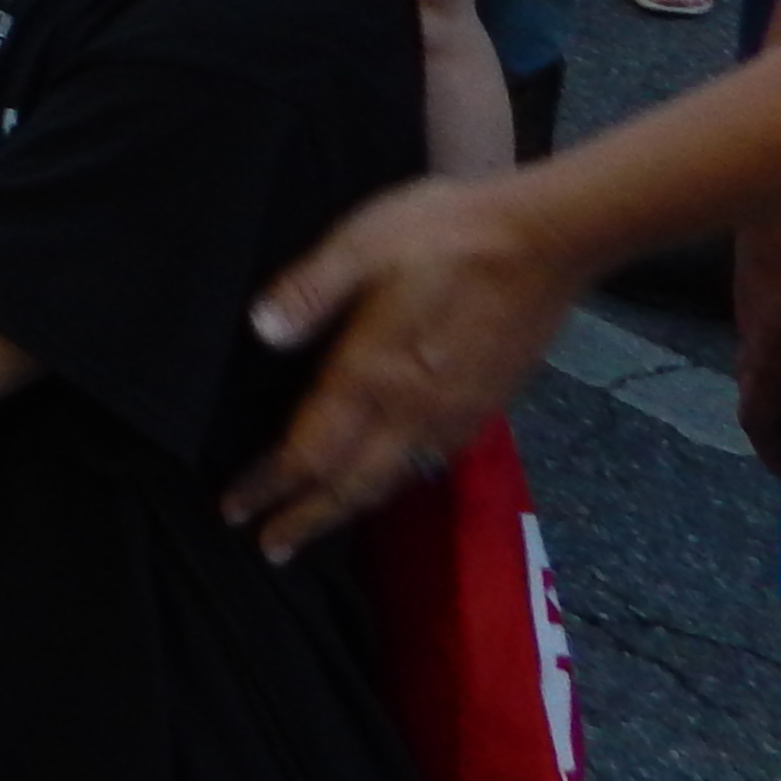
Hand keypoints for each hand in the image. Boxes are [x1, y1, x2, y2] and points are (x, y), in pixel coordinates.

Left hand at [222, 172, 588, 554]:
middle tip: (270, 547)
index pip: (311, 450)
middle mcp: (415, 410)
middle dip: (307, 518)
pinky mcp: (485, 406)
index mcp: (376, 373)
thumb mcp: (363, 242)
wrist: (547, 240)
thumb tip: (261, 332)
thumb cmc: (447, 233)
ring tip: (316, 520)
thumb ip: (310, 290)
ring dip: (348, 507)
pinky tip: (382, 477)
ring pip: (392, 480)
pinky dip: (392, 483)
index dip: (270, 484)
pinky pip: (426, 463)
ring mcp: (455, 415)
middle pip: (352, 485)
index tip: (234, 511)